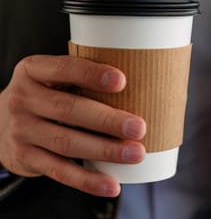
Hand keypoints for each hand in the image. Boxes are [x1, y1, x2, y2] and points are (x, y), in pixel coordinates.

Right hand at [0, 55, 146, 196]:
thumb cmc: (46, 93)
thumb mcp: (53, 77)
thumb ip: (84, 76)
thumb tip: (144, 82)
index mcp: (34, 71)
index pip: (63, 68)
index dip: (92, 74)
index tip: (122, 81)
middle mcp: (23, 99)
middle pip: (68, 110)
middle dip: (107, 120)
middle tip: (139, 127)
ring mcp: (21, 130)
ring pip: (66, 142)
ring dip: (104, 150)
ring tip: (136, 154)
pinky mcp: (25, 158)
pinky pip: (59, 171)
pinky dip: (88, 180)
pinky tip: (112, 184)